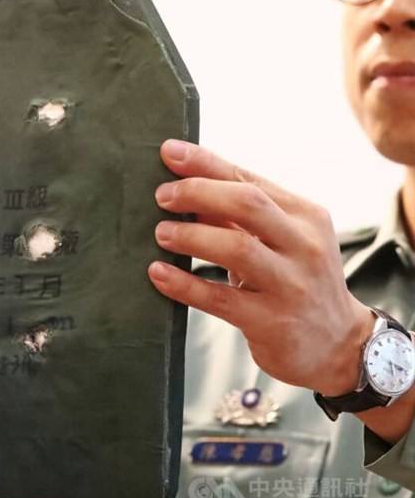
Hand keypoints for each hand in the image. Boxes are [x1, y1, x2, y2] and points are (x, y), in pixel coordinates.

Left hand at [147, 139, 374, 395]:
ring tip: (161, 233)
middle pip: (247, 204)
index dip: (205, 164)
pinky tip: (158, 274)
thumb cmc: (295, 281)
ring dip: (191, 236)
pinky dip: (184, 284)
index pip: (249, 180)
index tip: (169, 152)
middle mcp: (304, 245)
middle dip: (198, 193)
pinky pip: (219, 298)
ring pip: (237, 248)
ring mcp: (291, 285)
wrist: (338, 344)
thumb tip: (185, 186)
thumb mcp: (279, 241)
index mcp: (306, 216)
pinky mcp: (272, 322)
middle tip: (162, 196)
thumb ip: (238, 216)